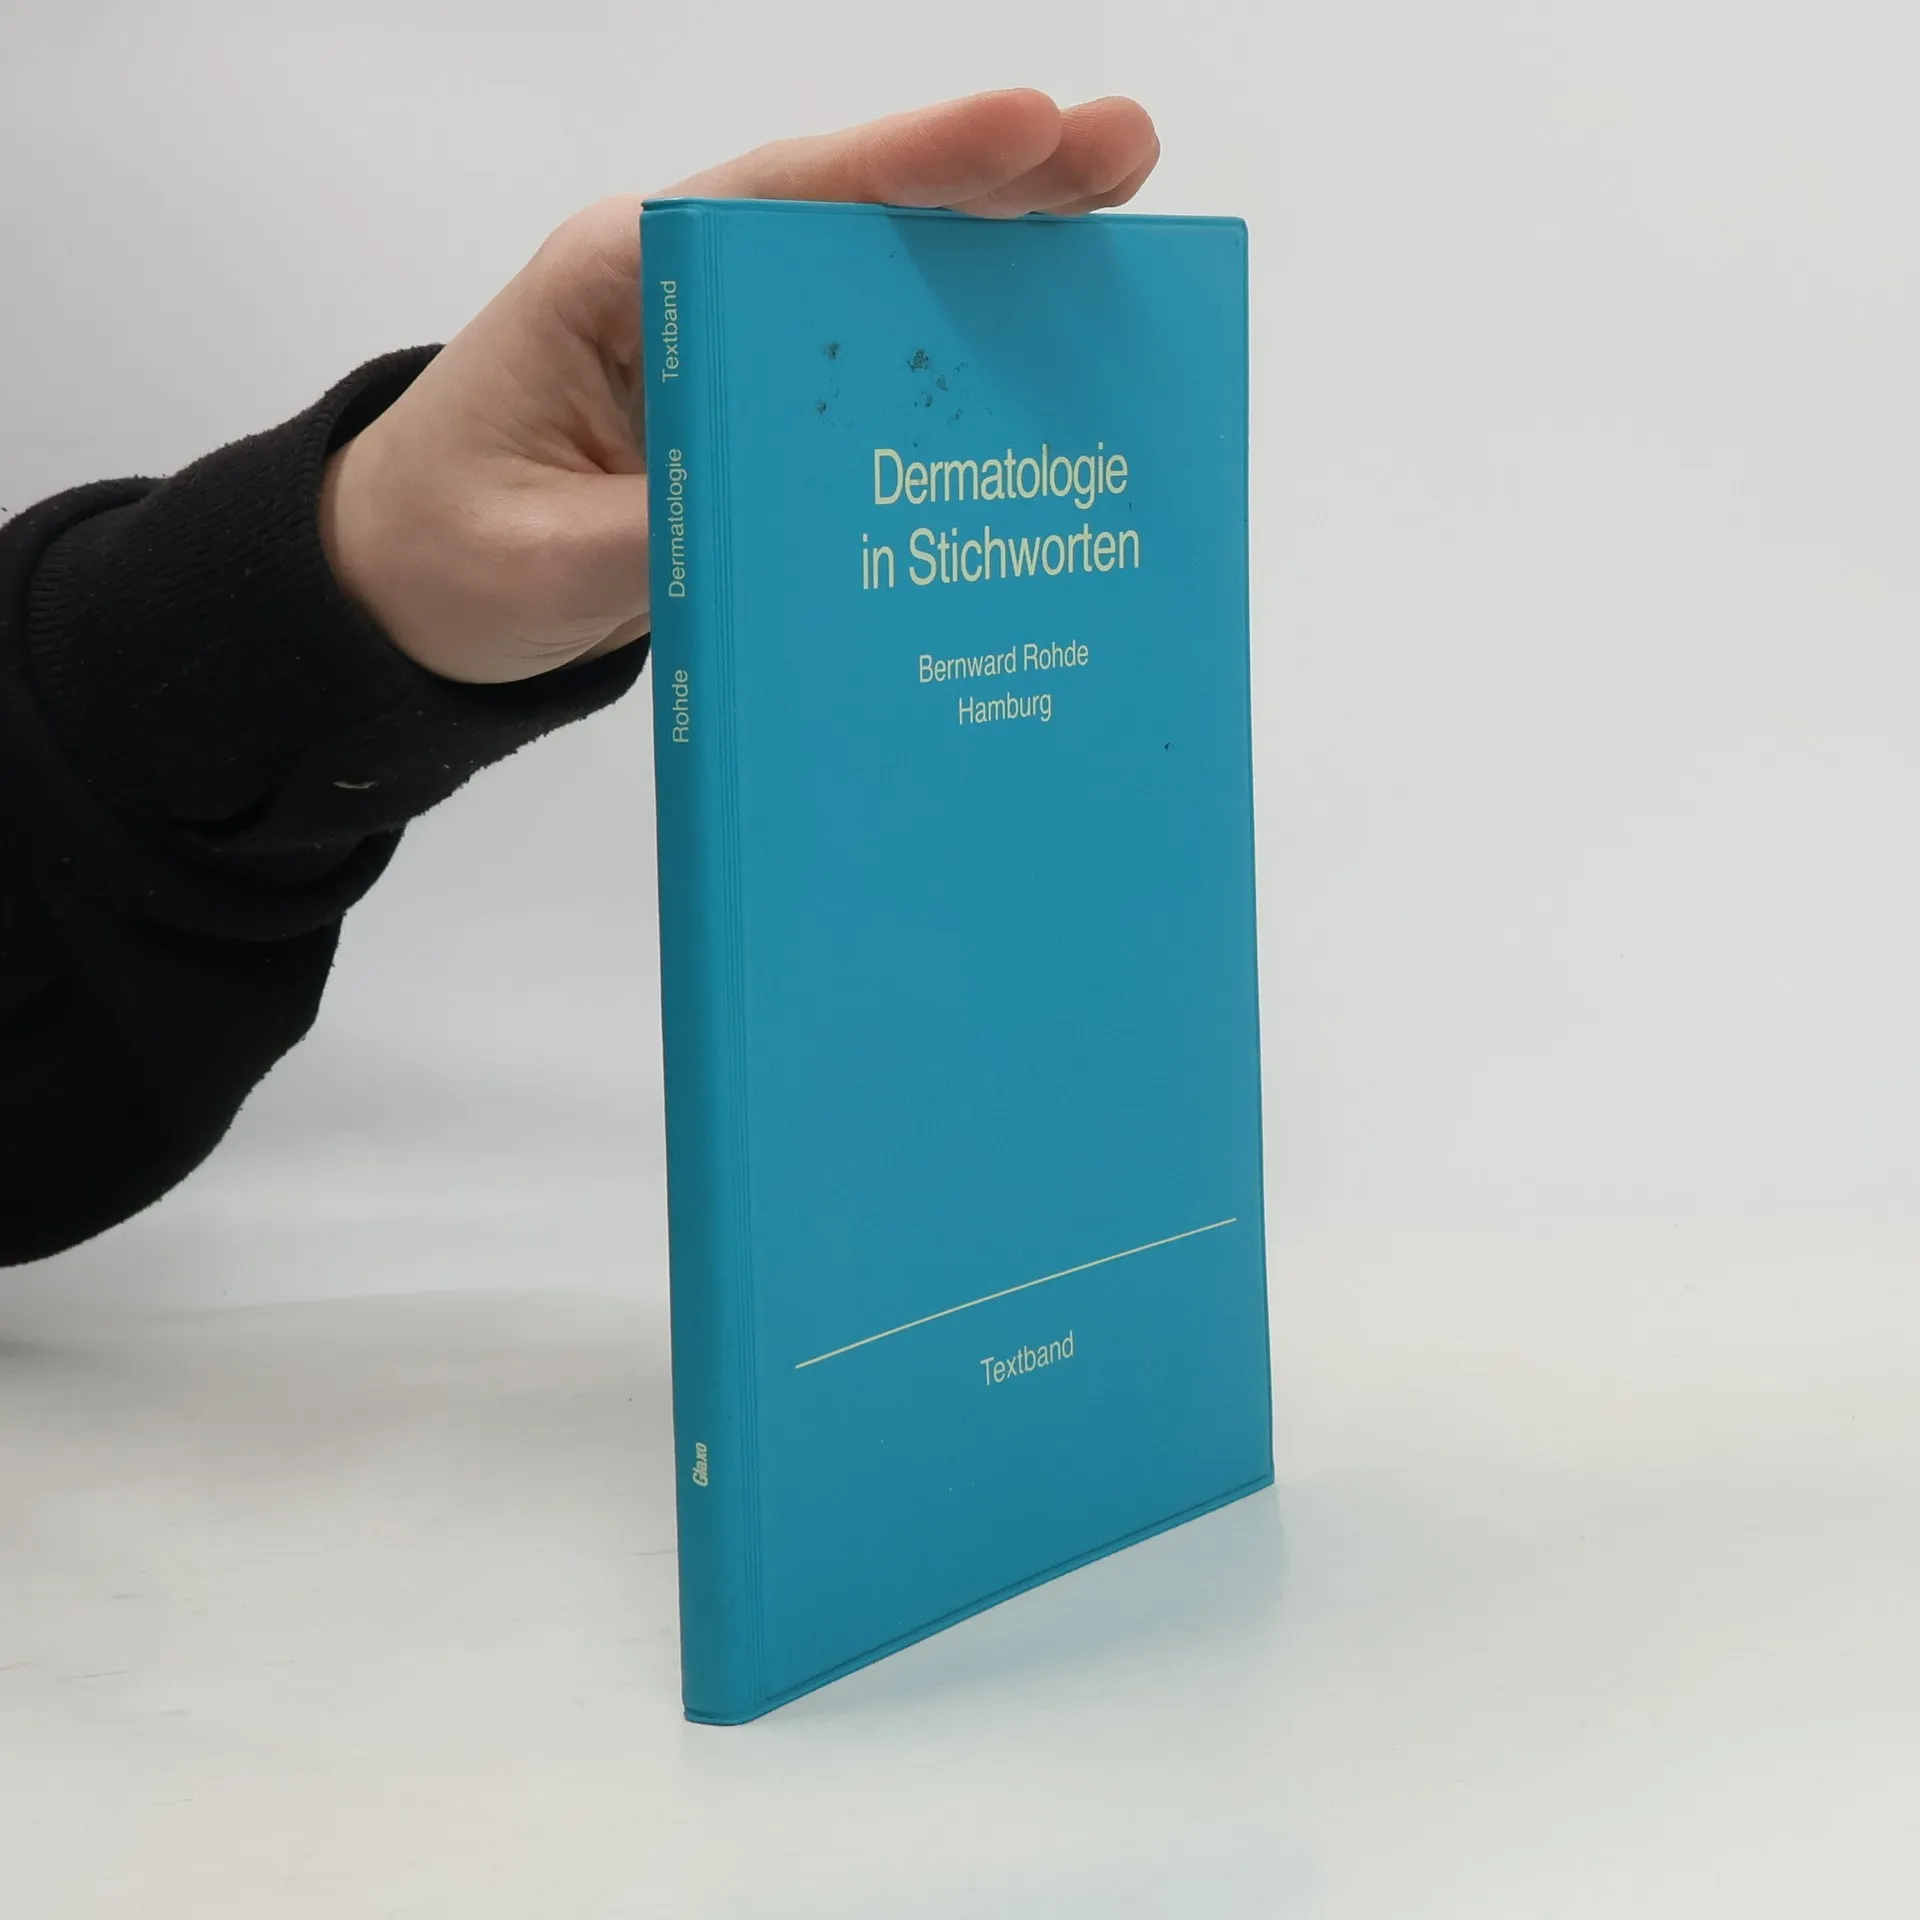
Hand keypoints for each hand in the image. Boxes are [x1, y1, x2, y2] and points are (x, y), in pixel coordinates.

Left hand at [319, 90, 1159, 684]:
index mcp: (623, 281)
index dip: (911, 164)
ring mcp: (729, 353)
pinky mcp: (754, 420)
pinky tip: (1041, 366)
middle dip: (990, 182)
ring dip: (994, 260)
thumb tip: (798, 528)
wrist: (403, 596)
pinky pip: (867, 377)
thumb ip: (658, 536)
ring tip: (1118, 229)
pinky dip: (954, 363)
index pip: (783, 201)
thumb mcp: (538, 560)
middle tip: (1123, 150)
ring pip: (876, 285)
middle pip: (855, 218)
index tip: (1027, 127)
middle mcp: (689, 292)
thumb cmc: (442, 554)